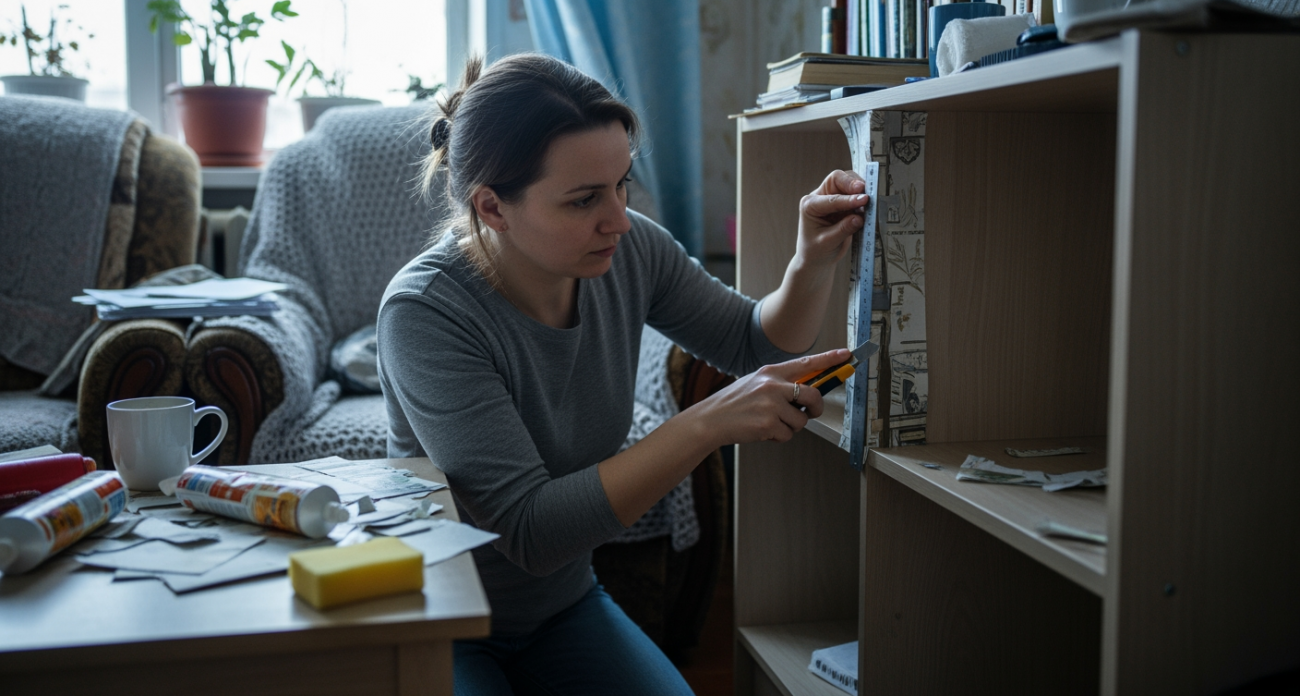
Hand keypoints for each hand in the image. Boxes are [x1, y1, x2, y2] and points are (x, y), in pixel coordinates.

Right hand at [687, 348, 851, 444]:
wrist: (711, 420)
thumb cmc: (734, 403)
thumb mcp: (756, 384)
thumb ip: (781, 385)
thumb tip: (809, 393)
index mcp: (771, 372)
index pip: (806, 363)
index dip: (829, 359)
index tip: (846, 355)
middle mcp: (773, 385)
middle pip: (813, 395)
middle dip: (815, 408)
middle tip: (809, 413)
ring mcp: (771, 405)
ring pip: (801, 421)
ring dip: (790, 427)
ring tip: (770, 423)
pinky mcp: (768, 424)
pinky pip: (788, 435)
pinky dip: (778, 437)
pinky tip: (763, 431)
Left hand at [796, 170, 868, 272]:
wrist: (817, 259)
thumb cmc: (816, 251)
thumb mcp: (827, 243)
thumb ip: (843, 229)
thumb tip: (859, 218)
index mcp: (810, 205)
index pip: (831, 198)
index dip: (848, 200)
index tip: (863, 200)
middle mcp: (820, 197)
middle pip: (837, 179)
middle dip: (852, 183)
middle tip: (867, 193)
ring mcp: (833, 198)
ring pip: (848, 183)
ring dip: (861, 189)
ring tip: (871, 200)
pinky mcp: (844, 203)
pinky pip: (856, 194)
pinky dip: (864, 198)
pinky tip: (870, 207)